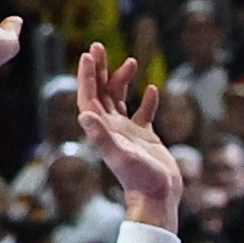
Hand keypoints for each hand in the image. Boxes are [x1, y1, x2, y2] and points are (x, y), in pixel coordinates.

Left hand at [68, 45, 177, 222]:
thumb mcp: (120, 156)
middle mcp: (112, 128)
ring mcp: (128, 131)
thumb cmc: (140, 178)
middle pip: (101, 92)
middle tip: (99, 46)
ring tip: (131, 61)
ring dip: (122, 80)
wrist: (158, 196)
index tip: (88, 55)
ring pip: (120, 99)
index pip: (89, 97)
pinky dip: (147, 100)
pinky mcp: (145, 137)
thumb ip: (102, 136)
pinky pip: (144, 113)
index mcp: (103, 129)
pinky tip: (152, 88)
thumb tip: (85, 114)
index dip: (87, 76)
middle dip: (100, 69)